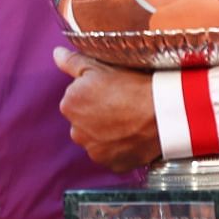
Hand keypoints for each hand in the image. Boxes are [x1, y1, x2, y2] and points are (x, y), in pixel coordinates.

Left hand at [53, 47, 160, 171]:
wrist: (161, 112)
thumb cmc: (131, 86)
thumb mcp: (99, 66)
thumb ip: (72, 62)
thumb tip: (56, 54)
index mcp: (69, 105)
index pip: (76, 100)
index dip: (95, 94)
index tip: (112, 91)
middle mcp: (76, 132)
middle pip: (84, 122)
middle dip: (98, 116)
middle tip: (122, 105)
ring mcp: (94, 151)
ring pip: (97, 140)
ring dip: (107, 133)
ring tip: (129, 121)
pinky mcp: (111, 164)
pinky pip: (112, 155)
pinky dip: (120, 148)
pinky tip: (133, 135)